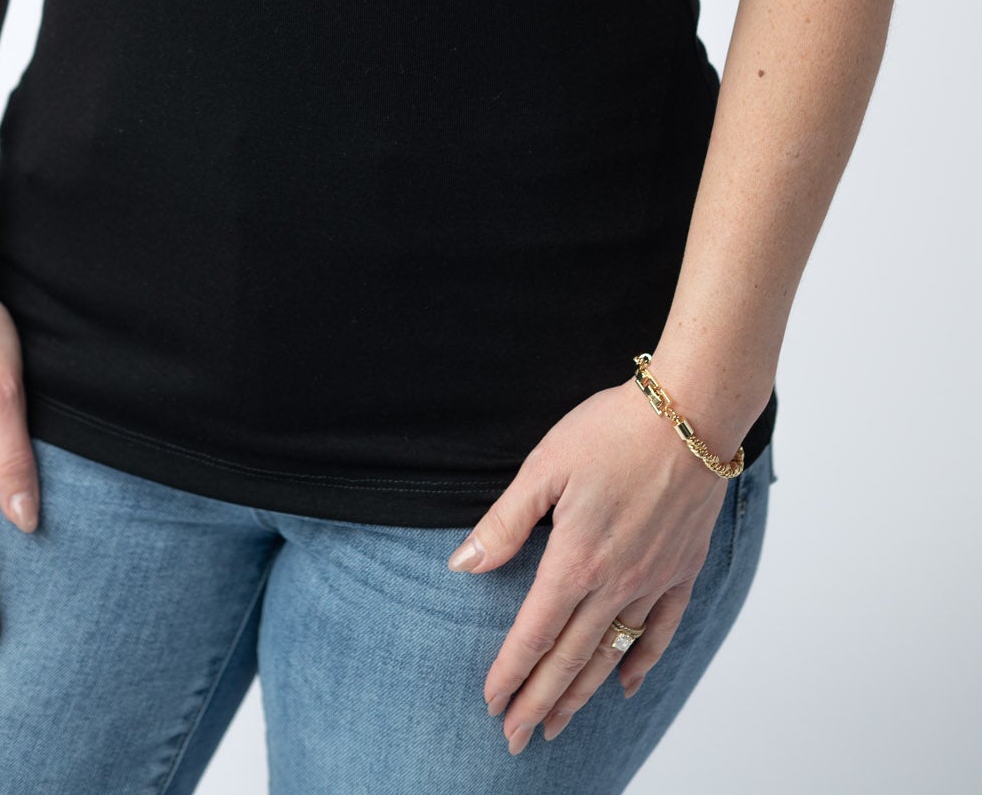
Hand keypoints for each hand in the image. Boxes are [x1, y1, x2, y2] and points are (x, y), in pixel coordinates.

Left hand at [446, 377, 732, 754]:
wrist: (692, 415)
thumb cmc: (613, 430)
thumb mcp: (545, 466)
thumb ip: (505, 523)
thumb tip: (464, 565)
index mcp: (576, 561)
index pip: (534, 633)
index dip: (510, 672)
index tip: (491, 704)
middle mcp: (615, 583)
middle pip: (569, 659)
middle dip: (538, 703)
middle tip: (514, 740)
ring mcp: (653, 581)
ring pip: (611, 655)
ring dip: (581, 695)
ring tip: (557, 726)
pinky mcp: (682, 570)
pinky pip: (661, 631)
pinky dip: (641, 663)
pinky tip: (624, 685)